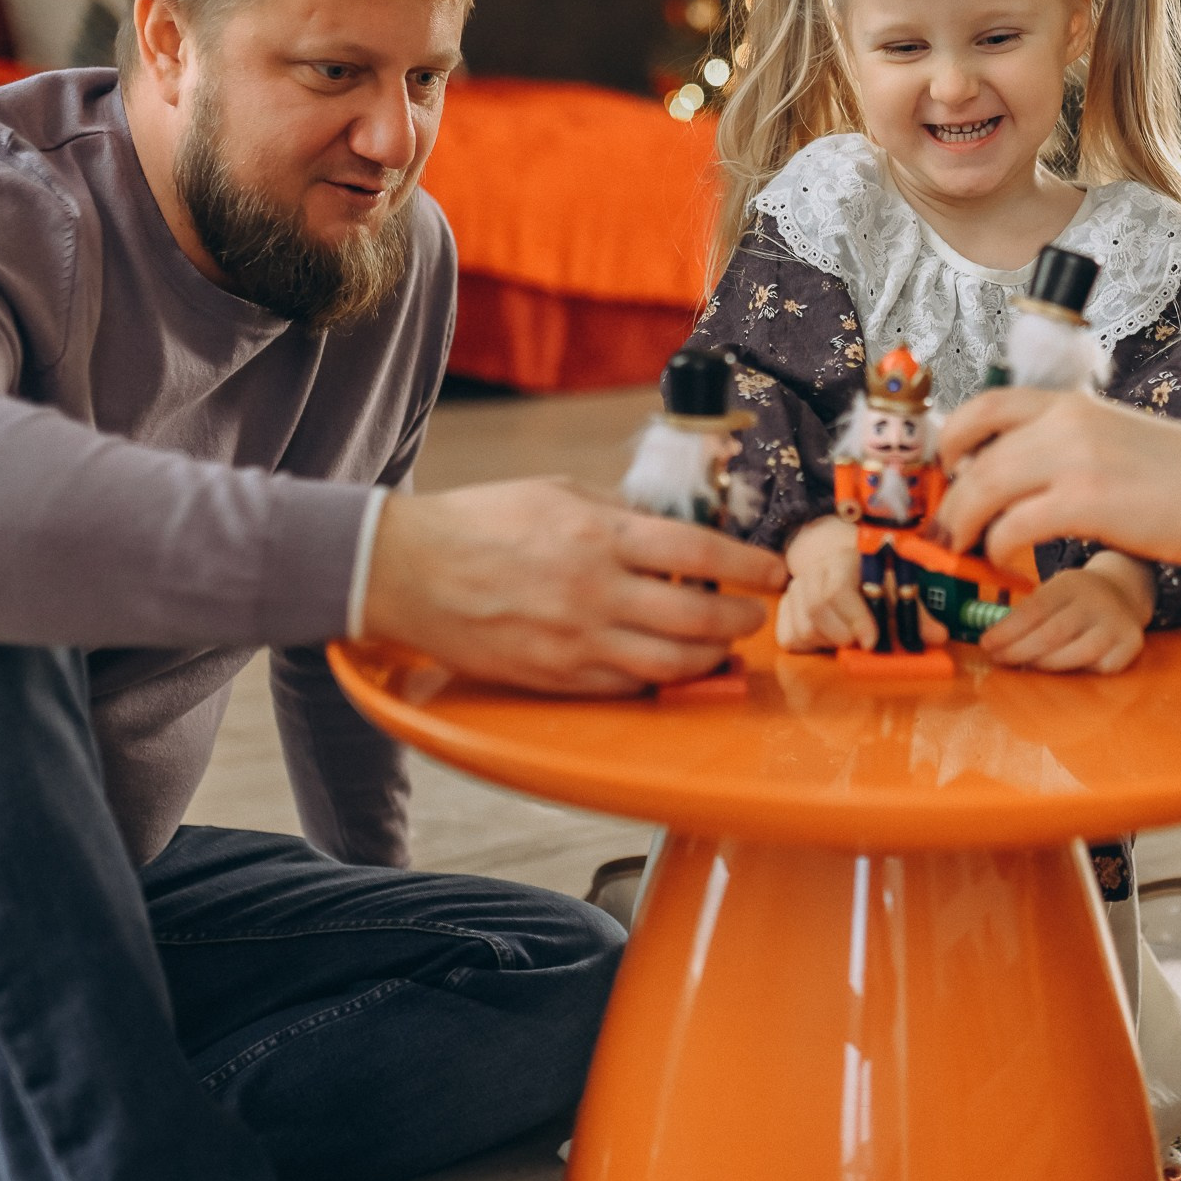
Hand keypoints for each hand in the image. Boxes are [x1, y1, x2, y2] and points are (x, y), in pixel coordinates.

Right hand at [361, 479, 784, 695]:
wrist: (409, 571)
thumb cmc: (482, 523)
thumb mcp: (559, 493)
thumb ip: (619, 514)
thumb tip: (672, 529)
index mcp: (598, 535)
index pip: (698, 552)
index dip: (747, 565)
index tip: (771, 571)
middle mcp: (595, 591)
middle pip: (698, 617)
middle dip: (740, 620)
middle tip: (753, 617)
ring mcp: (576, 641)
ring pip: (671, 664)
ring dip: (710, 658)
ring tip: (721, 647)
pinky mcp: (556, 677)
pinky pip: (628, 687)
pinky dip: (658, 679)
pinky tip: (669, 666)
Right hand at [775, 515, 946, 652]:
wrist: (844, 573)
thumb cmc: (875, 586)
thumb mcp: (898, 593)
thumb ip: (917, 615)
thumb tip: (939, 636)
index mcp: (844, 561)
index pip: (838, 589)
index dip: (856, 619)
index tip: (872, 642)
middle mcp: (814, 572)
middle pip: (817, 610)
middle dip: (843, 635)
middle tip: (862, 644)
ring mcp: (795, 590)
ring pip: (803, 627)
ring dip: (829, 642)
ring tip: (848, 639)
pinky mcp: (784, 611)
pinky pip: (789, 637)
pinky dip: (811, 646)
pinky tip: (827, 640)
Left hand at [937, 390, 1180, 634]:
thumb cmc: (1178, 475)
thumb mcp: (1114, 434)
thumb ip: (1067, 442)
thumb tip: (1017, 467)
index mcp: (1071, 404)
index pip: (988, 403)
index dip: (953, 434)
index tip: (946, 464)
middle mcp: (1067, 422)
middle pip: (977, 453)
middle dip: (950, 494)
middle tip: (940, 525)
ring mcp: (1075, 459)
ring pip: (986, 487)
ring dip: (963, 521)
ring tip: (958, 546)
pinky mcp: (1085, 501)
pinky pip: (1014, 524)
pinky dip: (997, 545)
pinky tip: (1002, 558)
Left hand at [981, 553, 1153, 673]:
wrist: (1123, 593)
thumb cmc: (1075, 600)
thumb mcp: (1054, 591)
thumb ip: (1028, 612)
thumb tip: (992, 641)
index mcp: (1071, 583)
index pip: (1035, 608)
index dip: (1007, 630)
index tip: (987, 644)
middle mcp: (1096, 601)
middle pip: (1053, 633)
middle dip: (1019, 651)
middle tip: (999, 659)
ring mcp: (1116, 623)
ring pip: (1077, 654)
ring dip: (1045, 665)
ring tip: (1025, 667)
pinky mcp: (1131, 644)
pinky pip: (1100, 668)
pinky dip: (1078, 674)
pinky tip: (1062, 673)